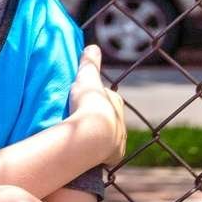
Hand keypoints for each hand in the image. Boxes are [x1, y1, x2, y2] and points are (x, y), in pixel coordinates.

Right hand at [66, 44, 127, 165]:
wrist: (93, 135)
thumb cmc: (89, 105)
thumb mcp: (86, 79)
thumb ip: (89, 63)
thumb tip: (92, 46)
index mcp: (115, 101)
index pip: (108, 98)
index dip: (96, 99)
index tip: (84, 101)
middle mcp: (121, 120)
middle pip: (109, 118)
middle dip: (99, 119)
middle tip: (80, 120)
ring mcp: (119, 139)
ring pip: (109, 137)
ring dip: (99, 138)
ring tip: (82, 139)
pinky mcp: (114, 155)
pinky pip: (106, 154)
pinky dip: (99, 154)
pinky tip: (89, 155)